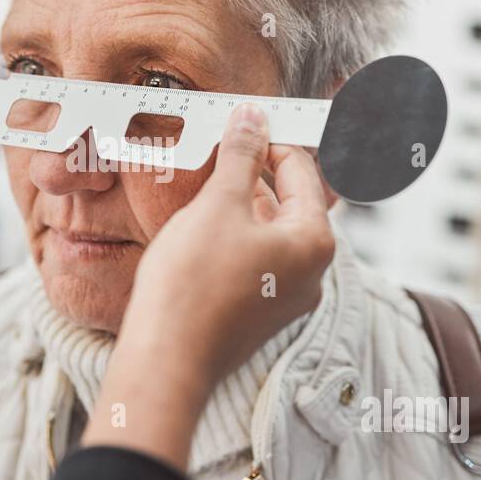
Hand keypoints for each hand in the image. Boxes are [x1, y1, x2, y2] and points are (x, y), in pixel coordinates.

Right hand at [83, 102, 335, 468]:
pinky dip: (234, 238)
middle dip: (257, 173)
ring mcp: (286, 298)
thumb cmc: (193, 285)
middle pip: (290, 203)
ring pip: (270, 234)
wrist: (166, 361)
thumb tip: (253, 118)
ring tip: (207, 187)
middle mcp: (310, 273)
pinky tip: (201, 229)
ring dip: (243, 206)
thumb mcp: (217, 205)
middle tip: (223, 148)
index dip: (270, 140)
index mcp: (314, 241)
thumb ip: (240, 156)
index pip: (302, 171)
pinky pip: (255, 262)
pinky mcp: (258, 315)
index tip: (241, 124)